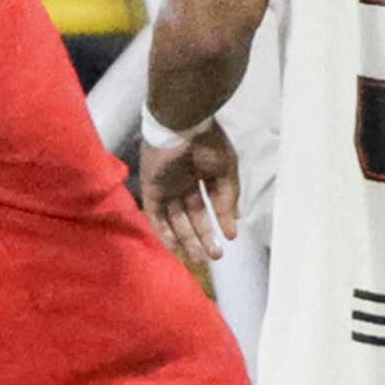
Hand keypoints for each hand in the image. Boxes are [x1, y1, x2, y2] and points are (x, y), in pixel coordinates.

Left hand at [142, 119, 240, 278]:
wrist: (182, 125)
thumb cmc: (208, 143)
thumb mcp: (226, 171)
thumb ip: (229, 197)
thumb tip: (234, 222)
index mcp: (202, 175)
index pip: (210, 205)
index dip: (220, 221)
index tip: (229, 239)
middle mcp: (183, 183)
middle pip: (193, 217)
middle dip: (204, 237)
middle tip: (214, 257)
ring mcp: (166, 188)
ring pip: (176, 220)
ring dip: (187, 240)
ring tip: (200, 258)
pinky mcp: (151, 190)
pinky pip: (156, 217)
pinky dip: (164, 233)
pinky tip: (176, 249)